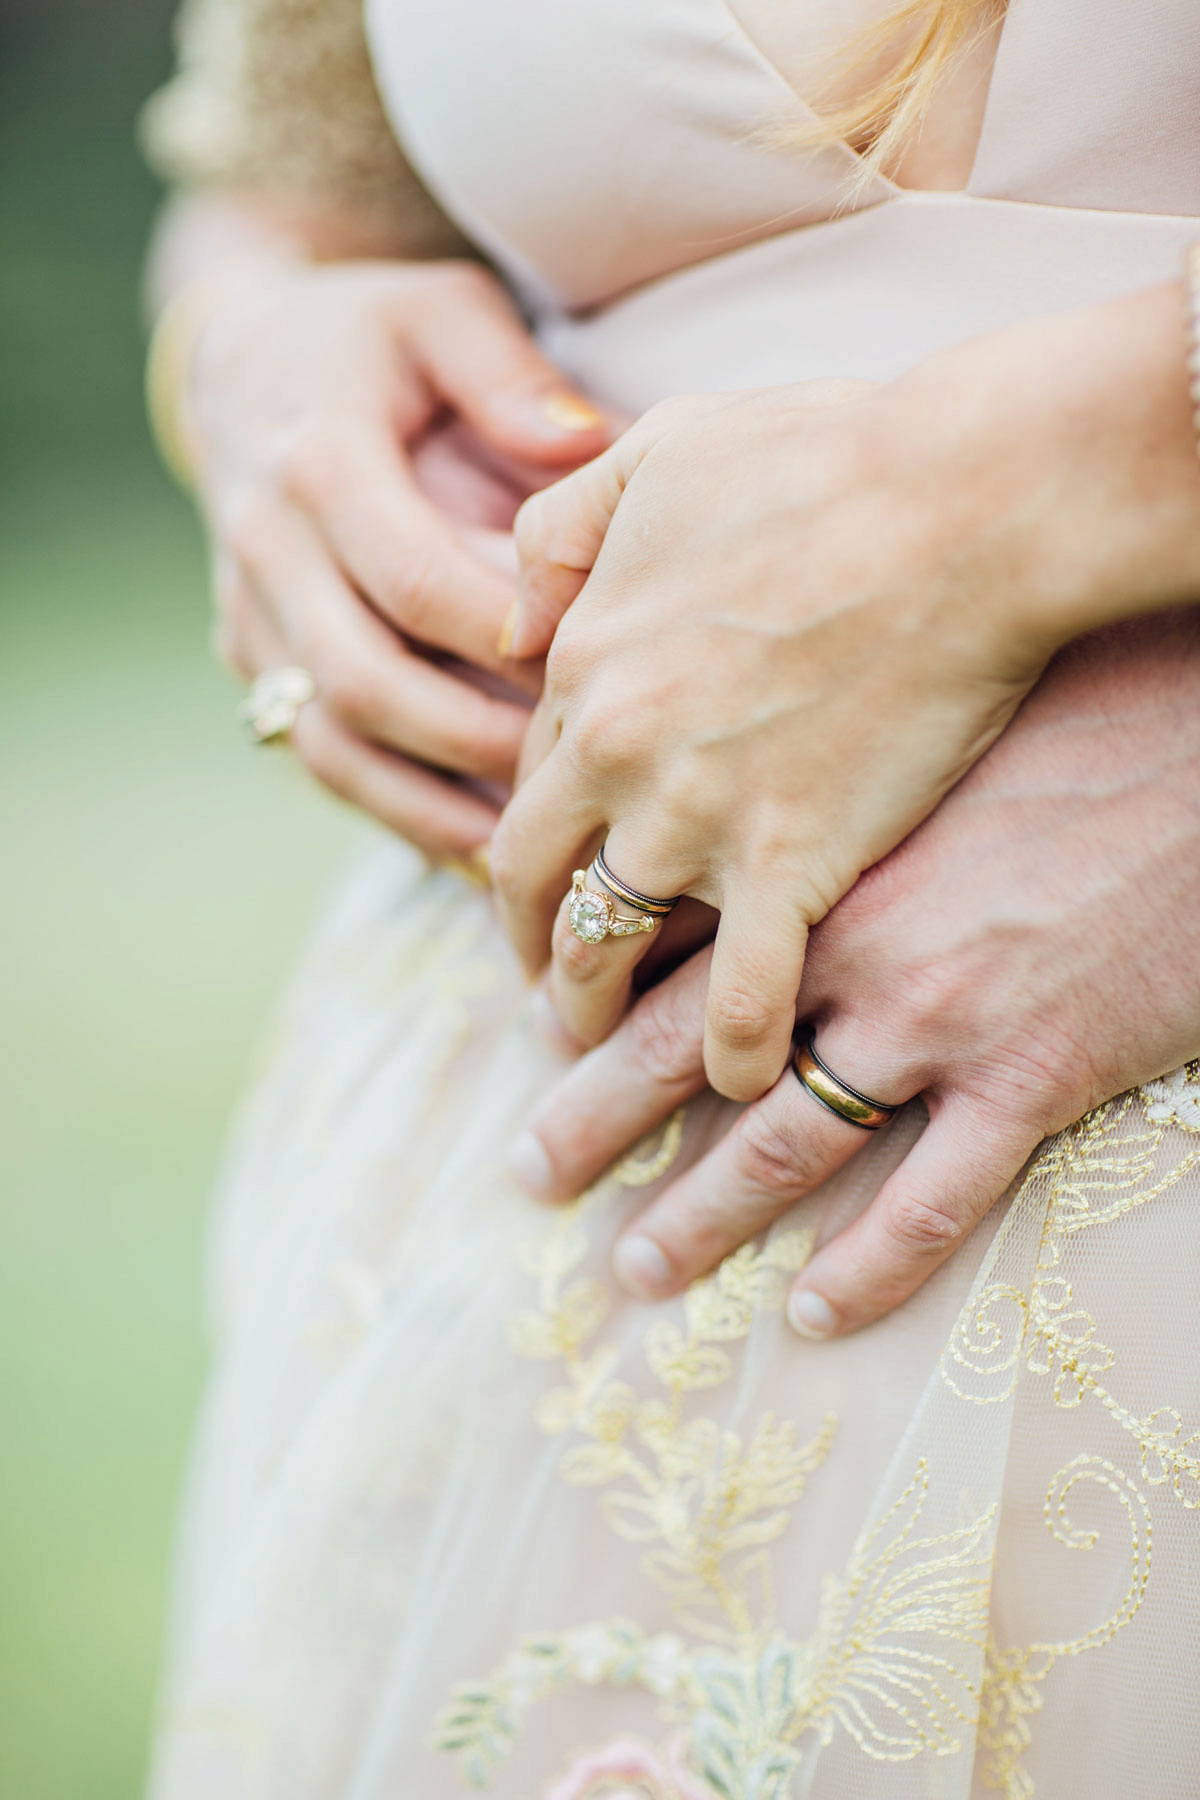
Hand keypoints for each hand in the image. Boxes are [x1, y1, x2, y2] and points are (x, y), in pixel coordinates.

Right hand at [190, 256, 609, 855]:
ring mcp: (249, 614)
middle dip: (476, 739)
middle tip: (574, 771)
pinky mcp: (252, 657)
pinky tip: (474, 848)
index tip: (595, 669)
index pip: (415, 579)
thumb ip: (508, 374)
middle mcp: (267, 548)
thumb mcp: (441, 311)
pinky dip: (394, 809)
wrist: (244, 365)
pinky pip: (316, 754)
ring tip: (525, 846)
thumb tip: (586, 440)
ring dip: (429, 803)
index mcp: (319, 461)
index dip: (507, 639)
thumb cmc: (372, 338)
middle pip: (366, 682)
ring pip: (329, 741)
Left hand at [492, 287, 1199, 1098]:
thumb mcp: (659, 450)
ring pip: (609, 946)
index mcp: (582, 658)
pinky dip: (733, 1049)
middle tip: (539, 987)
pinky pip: (743, 993)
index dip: (525, 836)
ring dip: (595, 1010)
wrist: (961, 503)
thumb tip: (514, 605)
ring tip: (600, 1050)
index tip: (539, 879)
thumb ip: (562, 525)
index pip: (525, 776)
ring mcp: (695, 815)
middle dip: (526, 943)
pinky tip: (741, 1076)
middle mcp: (614, 751)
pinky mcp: (792, 862)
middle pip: (532, 877)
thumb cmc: (825, 457)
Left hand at [507, 614, 1199, 1335]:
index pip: (669, 938)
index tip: (535, 1031)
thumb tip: (752, 785)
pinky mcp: (1036, 1073)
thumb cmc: (1079, 701)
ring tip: (637, 1268)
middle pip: (687, 1051)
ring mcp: (941, 1019)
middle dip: (596, 1118)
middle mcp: (854, 946)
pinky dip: (870, 1270)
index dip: (593, 992)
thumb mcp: (922, 715)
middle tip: (529, 1174)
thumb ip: (823, 764)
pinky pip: (935, 1201)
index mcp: (816, 854)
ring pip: (788, 1142)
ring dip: (701, 1215)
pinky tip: (816, 1313)